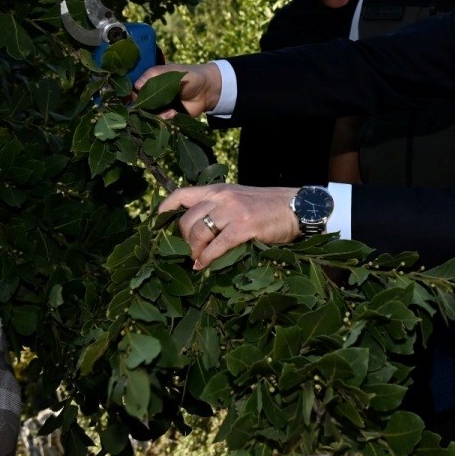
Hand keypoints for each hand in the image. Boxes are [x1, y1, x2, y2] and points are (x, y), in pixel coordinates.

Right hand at [135, 61, 221, 116]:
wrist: (207, 89)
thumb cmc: (187, 75)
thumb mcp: (167, 71)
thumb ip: (151, 76)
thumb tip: (135, 86)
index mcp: (149, 84)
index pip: (132, 91)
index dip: (129, 96)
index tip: (129, 100)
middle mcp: (152, 97)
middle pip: (139, 106)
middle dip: (141, 109)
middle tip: (147, 108)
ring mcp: (160, 108)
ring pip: (148, 116)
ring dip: (154, 115)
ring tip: (167, 110)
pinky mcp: (169, 117)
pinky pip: (161, 122)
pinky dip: (165, 118)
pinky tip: (173, 112)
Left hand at [162, 183, 299, 269]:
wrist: (297, 206)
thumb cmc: (267, 206)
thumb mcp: (238, 198)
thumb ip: (217, 207)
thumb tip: (196, 228)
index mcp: (217, 189)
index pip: (181, 194)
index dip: (165, 210)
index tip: (157, 225)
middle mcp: (221, 197)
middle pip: (186, 220)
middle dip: (182, 240)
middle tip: (187, 252)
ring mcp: (233, 211)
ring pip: (198, 233)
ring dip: (193, 251)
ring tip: (196, 260)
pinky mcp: (244, 226)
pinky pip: (216, 246)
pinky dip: (207, 258)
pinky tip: (204, 266)